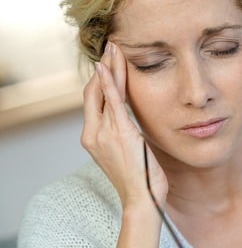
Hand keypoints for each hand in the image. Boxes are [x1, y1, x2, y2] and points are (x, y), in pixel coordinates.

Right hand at [81, 41, 167, 215]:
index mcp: (94, 138)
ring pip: (103, 92)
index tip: (108, 63)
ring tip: (115, 48)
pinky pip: (113, 102)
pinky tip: (109, 66)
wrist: (141, 200)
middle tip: (111, 48)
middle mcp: (93, 133)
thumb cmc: (138, 180)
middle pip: (94, 92)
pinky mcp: (119, 133)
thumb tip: (129, 123)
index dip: (100, 80)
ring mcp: (104, 133)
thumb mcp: (127, 154)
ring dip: (110, 68)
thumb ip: (123, 135)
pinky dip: (111, 83)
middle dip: (103, 68)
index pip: (94, 101)